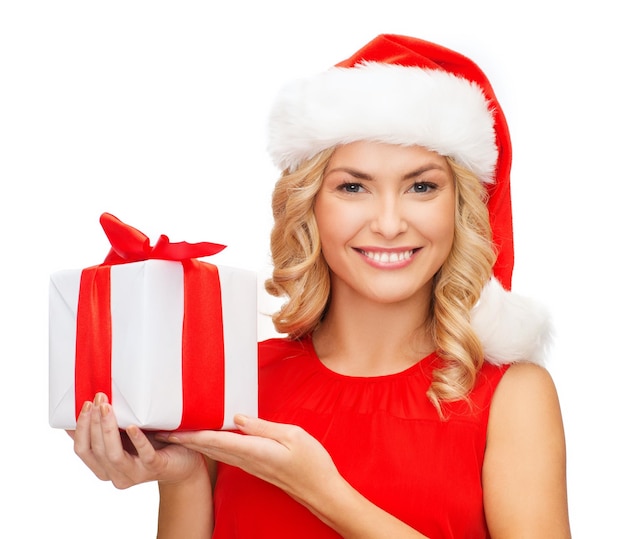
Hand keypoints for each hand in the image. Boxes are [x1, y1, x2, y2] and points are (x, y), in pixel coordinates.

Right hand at [68, 393, 204, 489]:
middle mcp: (116, 475)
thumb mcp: (126, 436)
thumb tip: (85, 406)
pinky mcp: (155, 467)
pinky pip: (144, 454)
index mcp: (104, 467)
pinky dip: (136, 440)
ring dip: (108, 429)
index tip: (85, 404)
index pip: (82, 450)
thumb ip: (108, 429)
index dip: (80, 428)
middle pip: (96, 450)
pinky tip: (132, 426)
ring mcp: (135, 473)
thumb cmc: (153, 445)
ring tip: (107, 407)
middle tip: (98, 398)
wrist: (184, 463)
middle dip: (94, 422)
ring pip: (113, 455)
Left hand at [157, 415, 339, 507]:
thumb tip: (236, 418)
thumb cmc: (311, 462)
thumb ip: (263, 427)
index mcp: (255, 451)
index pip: (217, 441)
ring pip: (216, 453)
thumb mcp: (292, 436)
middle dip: (186, 439)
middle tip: (165, 430)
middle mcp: (248, 460)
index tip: (172, 429)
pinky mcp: (255, 466)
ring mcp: (251, 465)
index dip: (193, 434)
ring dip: (196, 443)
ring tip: (178, 434)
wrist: (320, 490)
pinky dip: (211, 447)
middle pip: (210, 448)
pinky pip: (227, 455)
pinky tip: (207, 441)